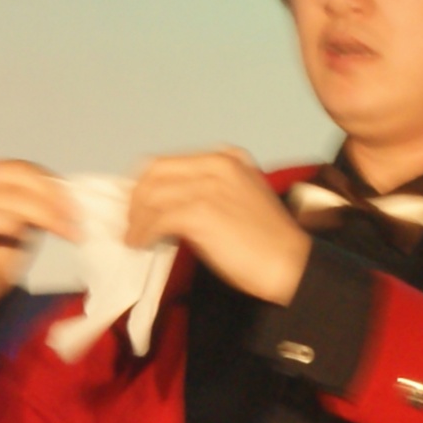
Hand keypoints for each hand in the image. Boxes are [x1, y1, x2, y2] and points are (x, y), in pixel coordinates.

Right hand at [0, 159, 78, 344]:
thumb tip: (70, 191)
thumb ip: (38, 201)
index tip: (78, 205)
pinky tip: (29, 237)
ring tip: (65, 232)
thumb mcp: (24, 222)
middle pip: (15, 173)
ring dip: (43, 212)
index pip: (22, 168)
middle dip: (51, 195)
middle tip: (75, 217)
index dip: (53, 183)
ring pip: (8, 195)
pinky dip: (16, 224)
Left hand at [124, 149, 312, 307]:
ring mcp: (208, 186)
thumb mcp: (241, 198)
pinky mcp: (201, 212)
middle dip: (136, 197)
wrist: (290, 264)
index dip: (147, 184)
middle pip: (155, 171)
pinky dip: (143, 232)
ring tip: (134, 237)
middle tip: (131, 222)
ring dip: (136, 219)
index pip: (170, 162)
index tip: (139, 205)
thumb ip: (209, 191)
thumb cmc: (268, 240)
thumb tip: (169, 204)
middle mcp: (216, 164)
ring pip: (152, 195)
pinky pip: (157, 219)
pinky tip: (142, 244)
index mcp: (226, 158)